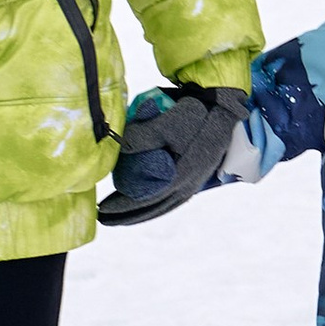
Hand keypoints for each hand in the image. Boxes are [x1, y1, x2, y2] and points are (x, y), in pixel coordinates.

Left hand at [98, 81, 250, 224]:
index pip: (146, 199)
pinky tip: (148, 206)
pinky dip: (158, 206)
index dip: (123, 206)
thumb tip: (119, 147)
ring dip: (142, 213)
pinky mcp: (197, 176)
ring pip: (164, 206)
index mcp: (179, 175)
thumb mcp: (167, 121)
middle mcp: (188, 183)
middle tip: (105, 218)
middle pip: (153, 207)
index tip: (103, 210)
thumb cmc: (194, 113)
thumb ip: (143, 135)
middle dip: (128, 215)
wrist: (221, 107)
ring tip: (122, 217)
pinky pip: (174, 199)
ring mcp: (194, 181)